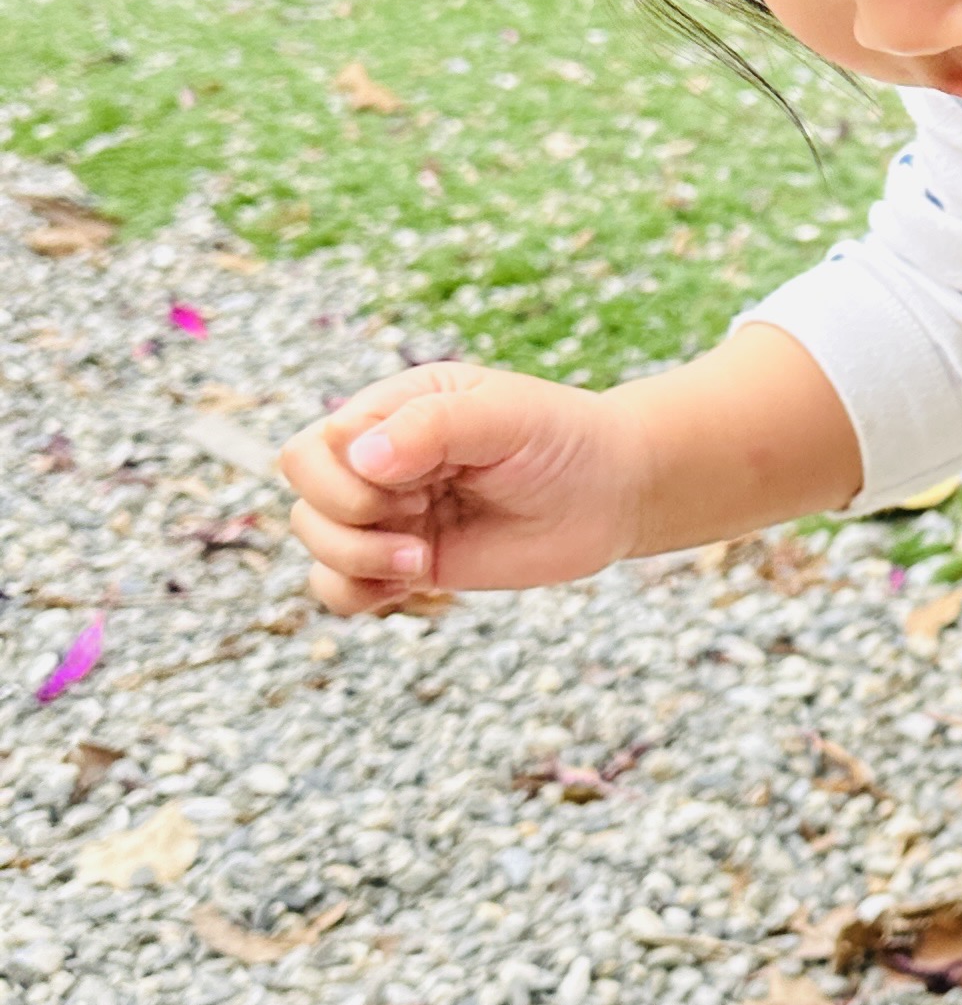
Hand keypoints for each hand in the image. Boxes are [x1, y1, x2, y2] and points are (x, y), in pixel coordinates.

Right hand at [277, 362, 646, 613]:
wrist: (612, 492)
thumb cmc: (562, 440)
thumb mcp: (504, 417)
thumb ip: (432, 428)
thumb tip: (360, 457)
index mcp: (393, 411)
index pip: (317, 446)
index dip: (345, 478)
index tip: (415, 485)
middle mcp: (380, 460)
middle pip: (305, 494)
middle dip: (346, 521)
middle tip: (417, 524)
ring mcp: (391, 512)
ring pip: (315, 542)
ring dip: (356, 561)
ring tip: (423, 563)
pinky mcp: (407, 560)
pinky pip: (340, 586)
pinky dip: (355, 594)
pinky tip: (412, 583)